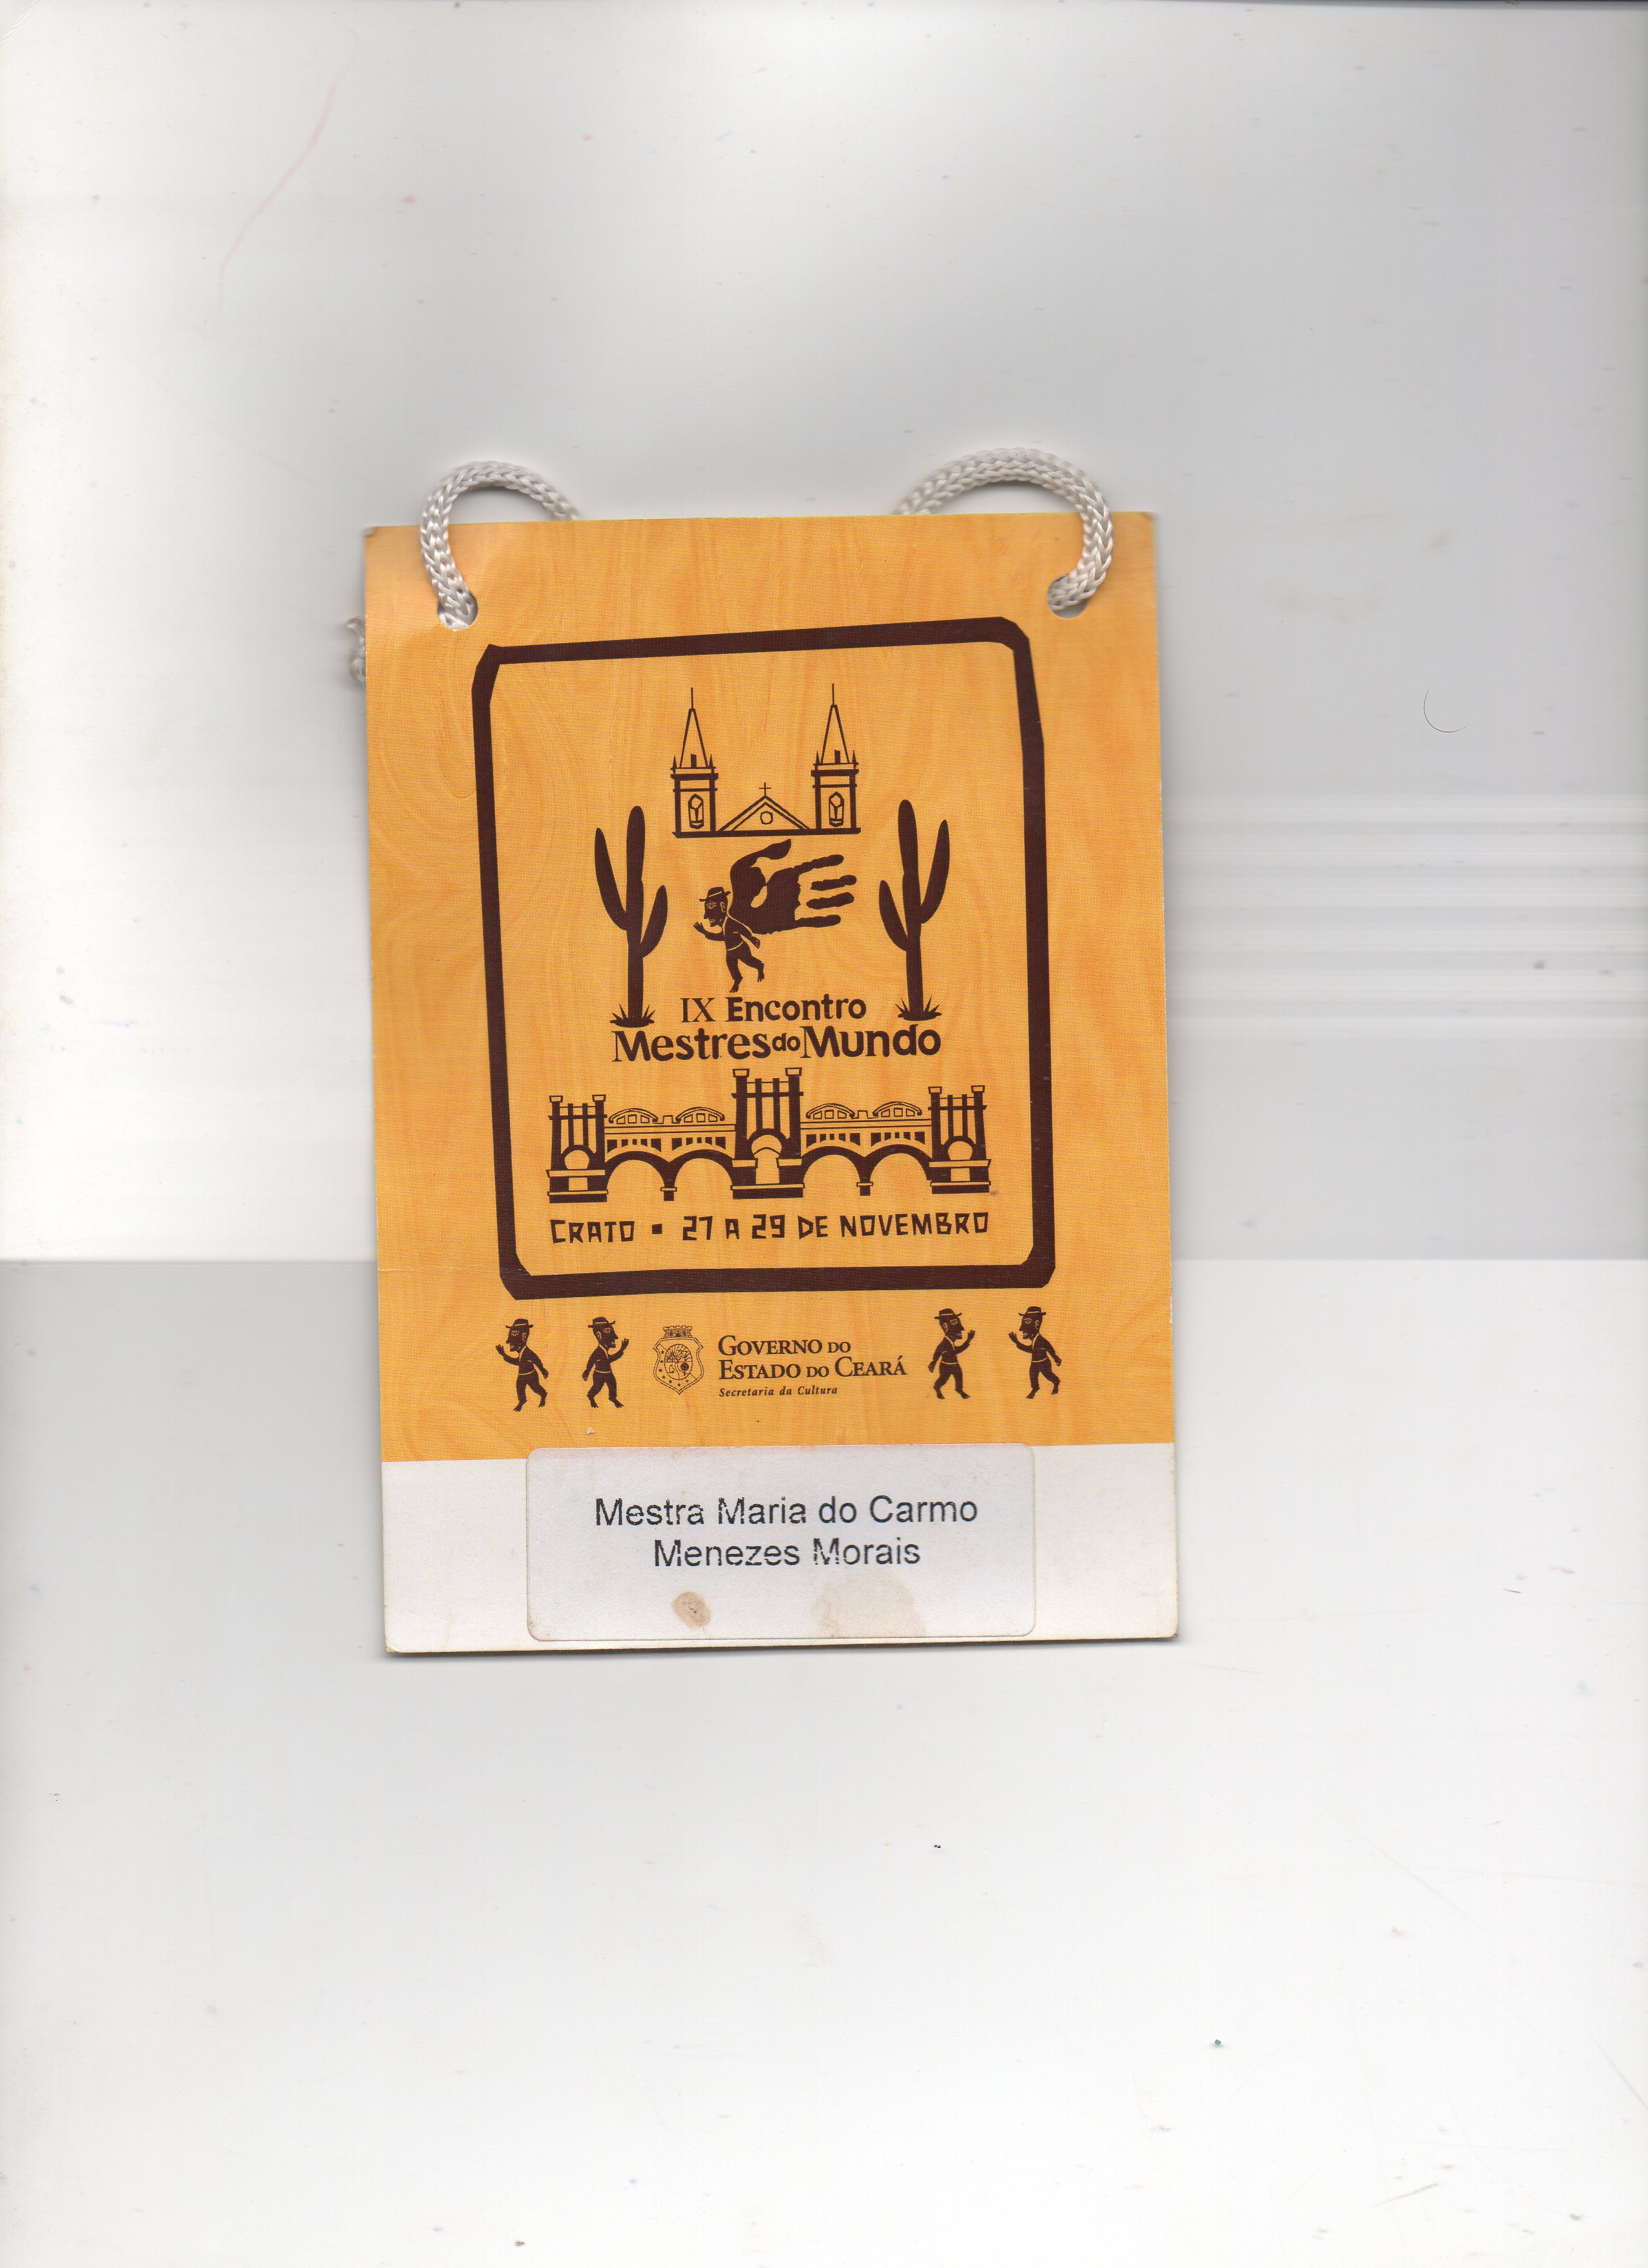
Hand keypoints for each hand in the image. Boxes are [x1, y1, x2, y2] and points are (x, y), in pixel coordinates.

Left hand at [738, 843, 857, 934]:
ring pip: (820, 902)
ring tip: (851, 897)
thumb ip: (768, 853)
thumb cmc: (738, 888)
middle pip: (821, 885)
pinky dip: (824, 920)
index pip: (811, 867)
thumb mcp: (748, 864)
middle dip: (837, 882)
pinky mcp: (790, 922)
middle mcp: (793, 891)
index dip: (826, 862)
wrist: (734, 915)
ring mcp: (793, 906)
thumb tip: (789, 843)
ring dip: (836, 900)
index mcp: (785, 875)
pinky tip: (838, 918)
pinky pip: (811, 921)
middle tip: (853, 879)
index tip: (841, 858)